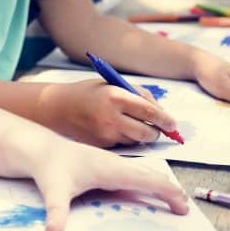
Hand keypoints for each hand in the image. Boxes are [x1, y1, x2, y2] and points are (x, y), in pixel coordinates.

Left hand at [32, 141, 188, 230]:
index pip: (148, 179)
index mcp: (113, 169)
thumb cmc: (50, 167)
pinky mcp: (109, 166)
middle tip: (185, 207)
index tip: (183, 205)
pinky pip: (135, 174)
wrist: (42, 148)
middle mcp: (118, 164)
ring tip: (173, 198)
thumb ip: (56, 210)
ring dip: (160, 185)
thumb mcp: (53, 189)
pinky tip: (147, 188)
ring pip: (144, 173)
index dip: (168, 192)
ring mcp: (114, 164)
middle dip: (170, 190)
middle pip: (152, 175)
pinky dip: (148, 182)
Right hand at [38, 80, 176, 146]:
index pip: (149, 112)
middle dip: (157, 132)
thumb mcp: (114, 84)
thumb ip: (138, 95)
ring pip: (136, 141)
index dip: (165, 120)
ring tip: (132, 124)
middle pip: (146, 133)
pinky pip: (123, 146)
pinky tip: (117, 129)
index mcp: (115, 96)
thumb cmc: (89, 93)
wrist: (56, 108)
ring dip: (141, 136)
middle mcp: (110, 117)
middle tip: (159, 129)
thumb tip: (161, 113)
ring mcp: (104, 134)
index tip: (173, 124)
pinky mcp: (100, 146)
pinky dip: (127, 140)